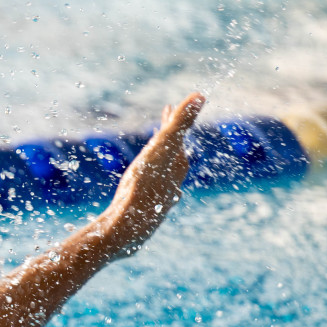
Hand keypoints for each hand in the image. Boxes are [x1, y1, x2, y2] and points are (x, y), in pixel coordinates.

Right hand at [97, 92, 205, 257]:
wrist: (126, 231)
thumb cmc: (141, 189)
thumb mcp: (160, 150)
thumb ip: (179, 124)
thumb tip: (201, 95)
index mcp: (176, 165)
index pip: (176, 136)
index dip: (172, 120)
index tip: (168, 107)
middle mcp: (172, 183)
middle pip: (172, 157)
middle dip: (168, 143)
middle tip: (162, 131)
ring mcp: (159, 201)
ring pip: (162, 179)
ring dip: (159, 167)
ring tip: (152, 162)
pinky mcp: (145, 217)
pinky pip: (148, 198)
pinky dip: (147, 189)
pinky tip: (140, 198)